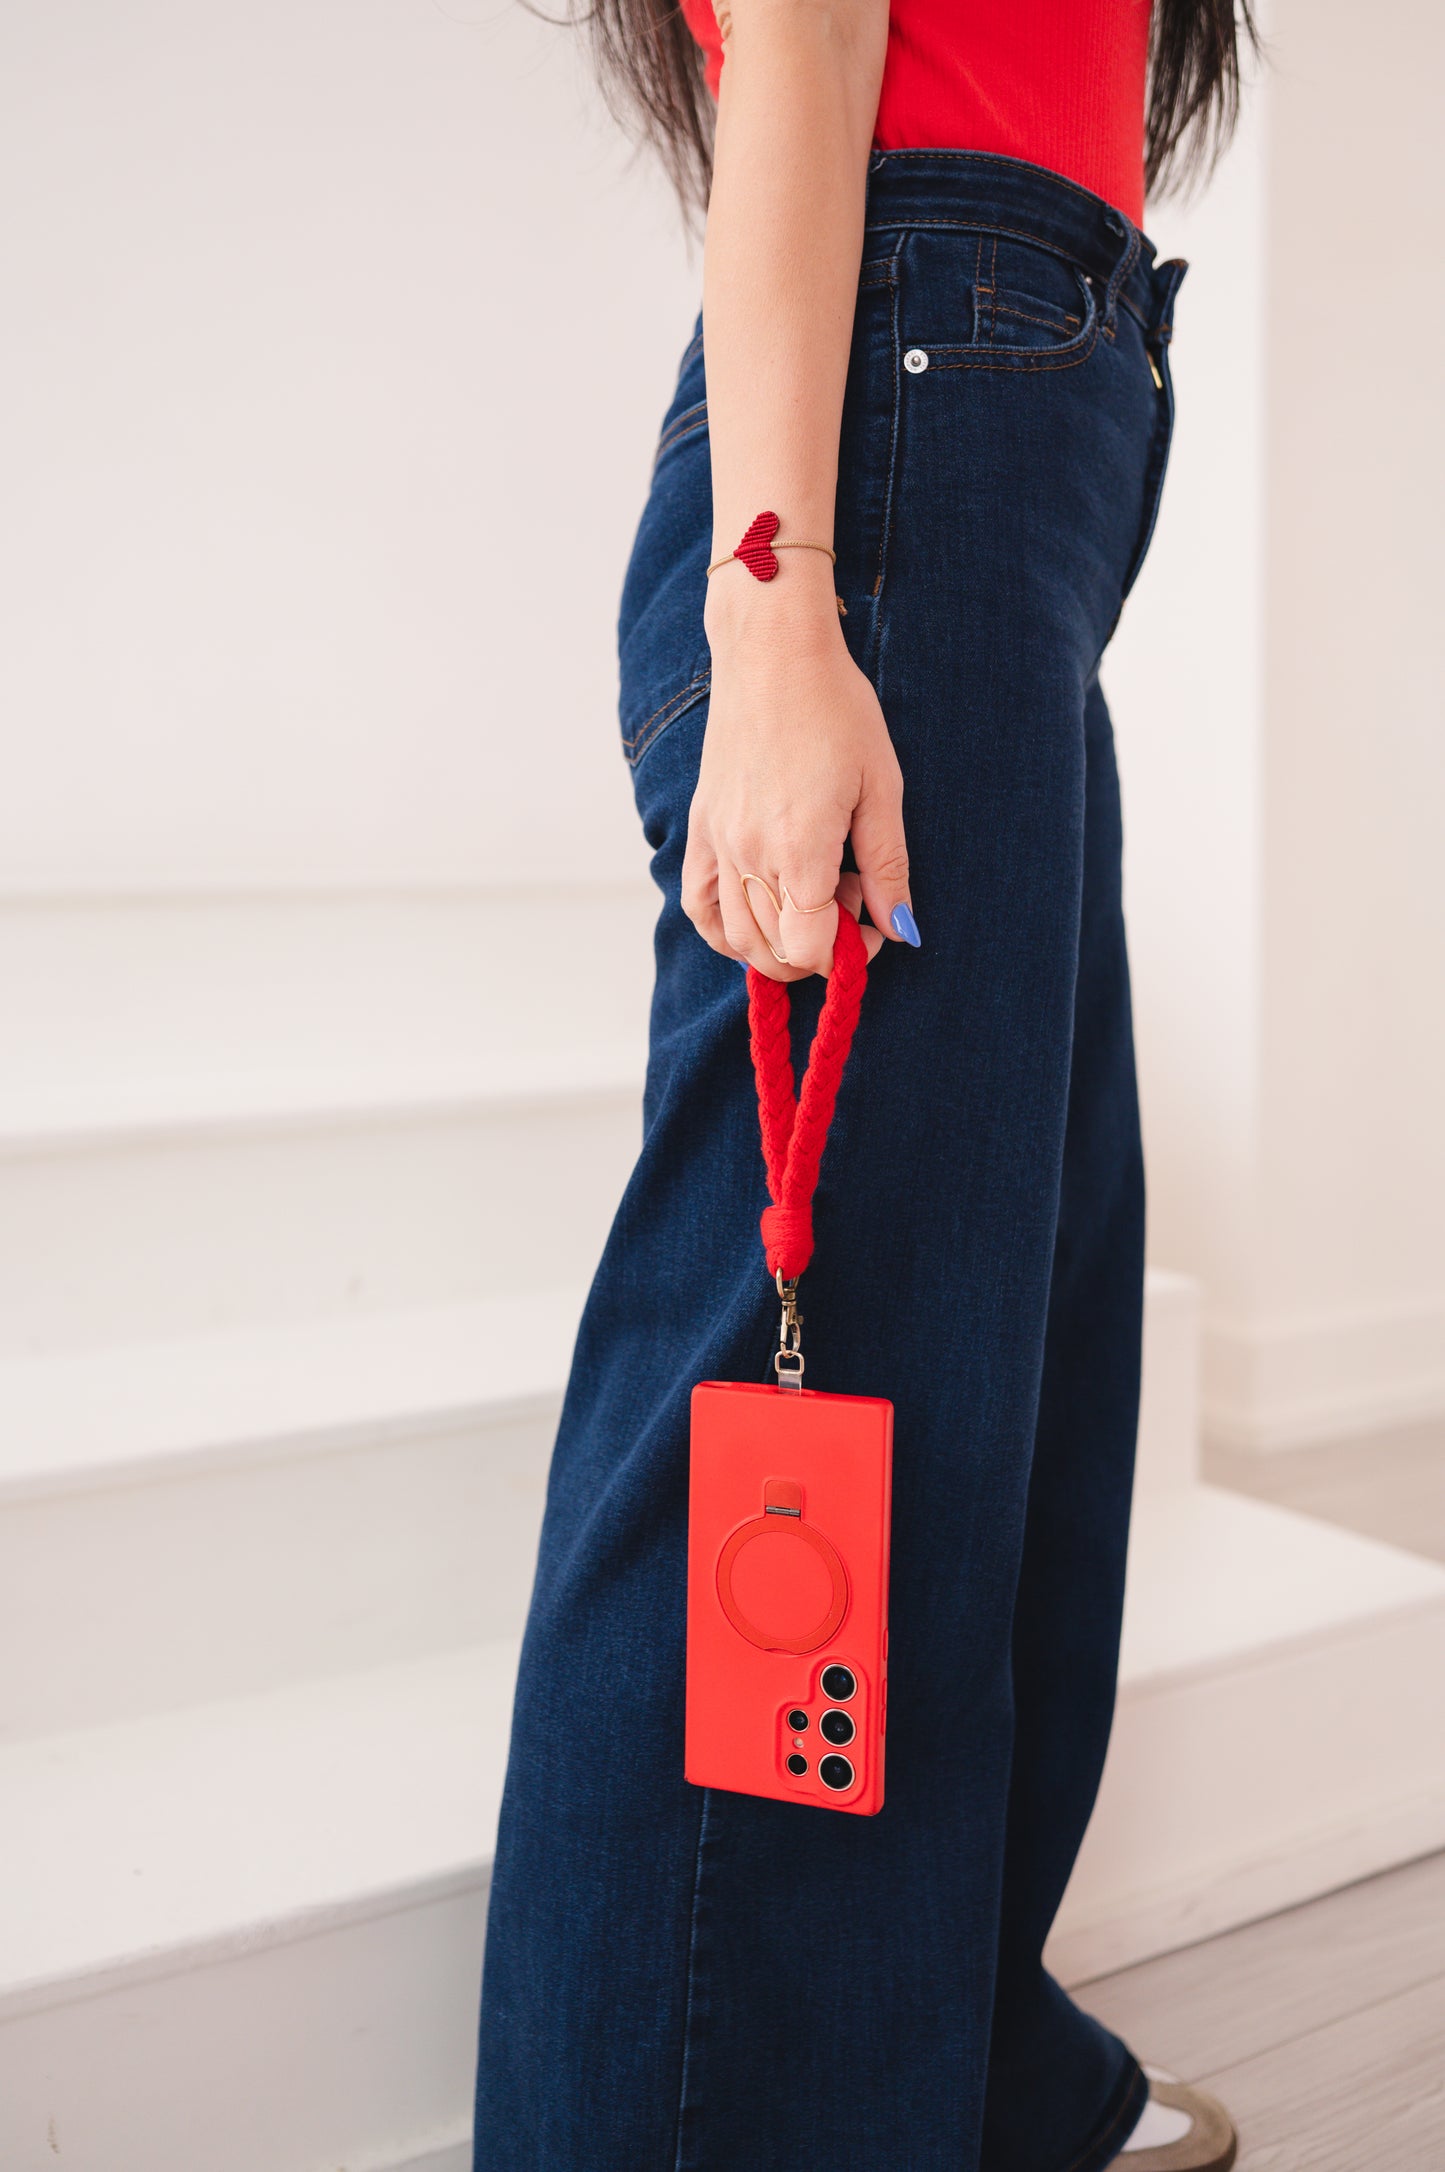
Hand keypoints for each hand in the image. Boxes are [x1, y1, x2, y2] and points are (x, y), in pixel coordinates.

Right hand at [683, 569, 915, 979]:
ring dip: (777, 944)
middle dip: (818, 949)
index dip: (847, 954)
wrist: (773, 653)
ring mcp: (718, 843)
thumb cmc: (836, 710)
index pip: (810, 948)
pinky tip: (757, 917)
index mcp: (799, 849)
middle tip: (850, 903)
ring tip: (812, 902)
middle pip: (775, 950)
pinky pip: (698, 905)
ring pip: (735, 938)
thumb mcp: (881, 788)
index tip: (872, 923)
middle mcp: (749, 854)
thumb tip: (900, 929)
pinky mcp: (701, 827)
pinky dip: (724, 931)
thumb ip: (888, 868)